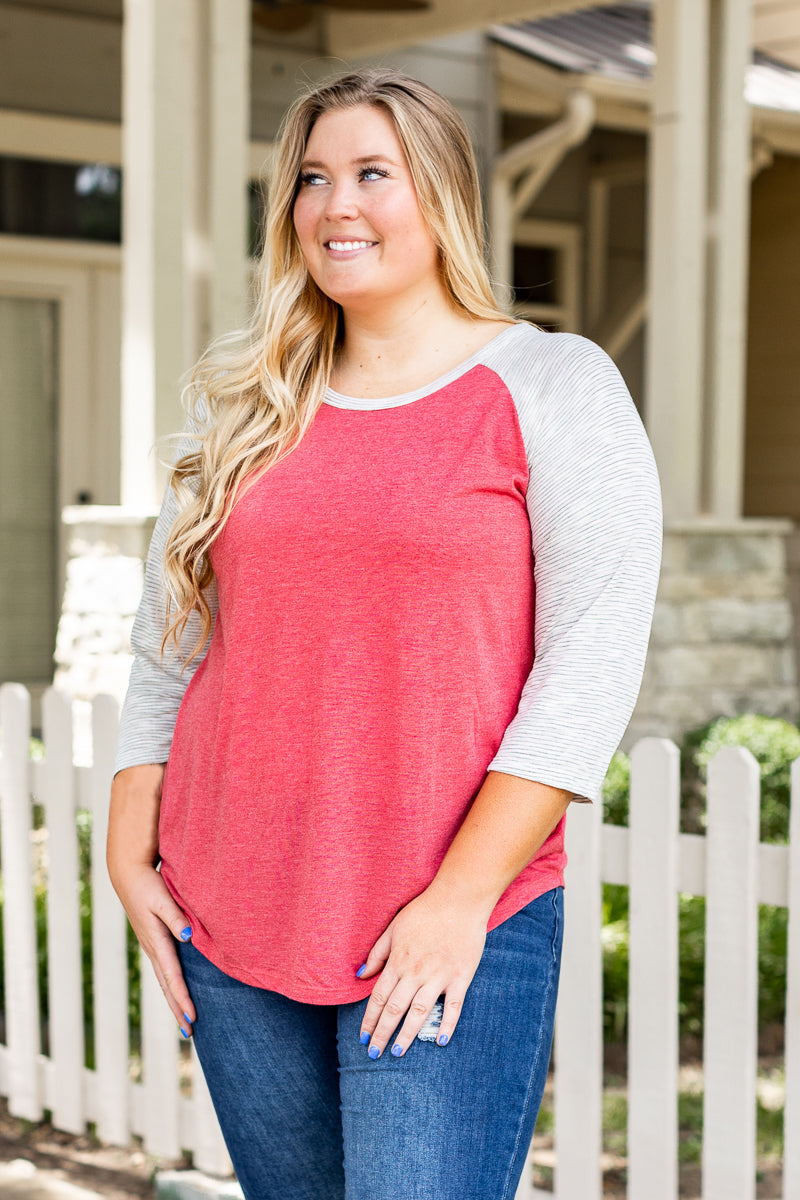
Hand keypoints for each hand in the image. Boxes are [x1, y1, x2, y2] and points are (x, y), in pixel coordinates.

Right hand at [107, 764, 195, 1037]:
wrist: (127, 872)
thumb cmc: (148, 883)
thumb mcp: (163, 898)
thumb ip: (176, 917)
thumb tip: (189, 937)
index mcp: (157, 941)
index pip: (173, 977)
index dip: (184, 999)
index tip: (194, 1019)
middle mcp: (153, 948)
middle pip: (167, 986)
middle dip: (179, 1009)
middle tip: (191, 1033)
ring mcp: (151, 945)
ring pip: (165, 980)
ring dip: (175, 1000)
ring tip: (186, 1021)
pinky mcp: (152, 939)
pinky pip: (164, 968)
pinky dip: (171, 984)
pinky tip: (178, 990)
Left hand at [356, 883, 489, 1058]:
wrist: (459, 898)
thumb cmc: (424, 910)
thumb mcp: (394, 927)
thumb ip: (377, 953)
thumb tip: (361, 975)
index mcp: (398, 961)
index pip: (378, 998)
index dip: (369, 1020)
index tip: (363, 1037)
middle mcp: (416, 972)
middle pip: (394, 1010)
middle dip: (382, 1034)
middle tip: (374, 1054)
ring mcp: (439, 976)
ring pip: (419, 1013)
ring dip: (407, 1035)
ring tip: (398, 1052)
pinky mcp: (461, 977)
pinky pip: (453, 1007)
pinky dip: (447, 1025)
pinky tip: (440, 1041)